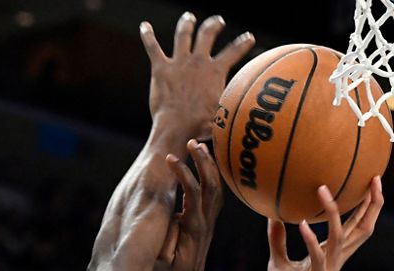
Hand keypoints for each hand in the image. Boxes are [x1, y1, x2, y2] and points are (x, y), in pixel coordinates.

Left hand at [140, 13, 254, 139]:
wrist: (176, 128)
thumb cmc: (200, 126)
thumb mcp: (223, 113)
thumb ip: (232, 105)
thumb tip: (246, 112)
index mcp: (215, 71)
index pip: (234, 52)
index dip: (243, 44)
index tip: (249, 37)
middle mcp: (198, 62)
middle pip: (207, 34)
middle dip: (214, 25)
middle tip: (217, 21)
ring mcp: (179, 63)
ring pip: (183, 35)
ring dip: (187, 24)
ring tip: (189, 17)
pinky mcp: (160, 69)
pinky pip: (153, 47)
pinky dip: (148, 35)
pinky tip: (144, 26)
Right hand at [155, 139, 223, 270]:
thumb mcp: (160, 258)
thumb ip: (161, 238)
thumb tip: (159, 216)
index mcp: (192, 227)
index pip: (192, 193)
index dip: (183, 173)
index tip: (170, 158)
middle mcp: (204, 221)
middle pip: (211, 184)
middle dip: (203, 160)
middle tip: (192, 142)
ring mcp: (209, 221)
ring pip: (217, 187)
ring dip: (210, 164)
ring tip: (200, 145)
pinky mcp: (209, 222)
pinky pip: (216, 194)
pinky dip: (213, 175)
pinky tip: (206, 164)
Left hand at [264, 177, 384, 270]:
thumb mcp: (278, 264)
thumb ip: (278, 241)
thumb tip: (271, 215)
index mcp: (332, 258)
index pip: (356, 228)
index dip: (368, 206)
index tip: (372, 181)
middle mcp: (336, 263)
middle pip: (363, 230)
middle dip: (372, 205)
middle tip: (375, 179)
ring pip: (340, 239)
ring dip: (332, 213)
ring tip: (322, 189)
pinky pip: (317, 259)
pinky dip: (310, 241)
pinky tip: (301, 224)